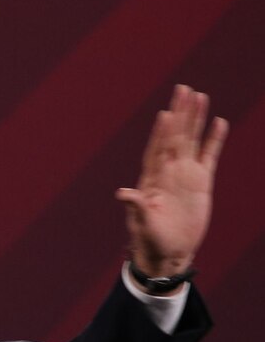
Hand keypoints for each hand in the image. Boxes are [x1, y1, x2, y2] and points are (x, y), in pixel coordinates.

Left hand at [116, 84, 227, 278]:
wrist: (167, 252)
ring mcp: (185, 175)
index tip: (166, 113)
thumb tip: (122, 193)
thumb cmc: (149, 239)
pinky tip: (219, 122)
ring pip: (192, 140)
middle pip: (175, 136)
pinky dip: (214, 140)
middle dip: (180, 113)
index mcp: (151, 178)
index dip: (161, 132)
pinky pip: (209, 156)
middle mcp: (168, 171)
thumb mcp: (142, 223)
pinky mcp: (201, 183)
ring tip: (201, 96)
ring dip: (196, 119)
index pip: (158, 149)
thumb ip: (136, 207)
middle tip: (184, 89)